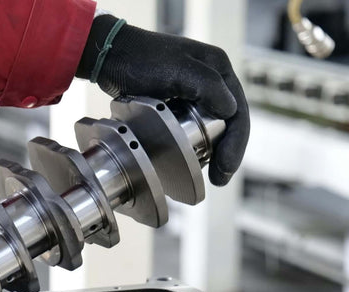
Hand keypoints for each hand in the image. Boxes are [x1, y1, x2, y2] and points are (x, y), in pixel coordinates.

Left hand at [76, 14, 249, 185]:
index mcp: (218, 69)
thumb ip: (207, 87)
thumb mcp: (177, 70)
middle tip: (220, 179)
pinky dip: (196, 144)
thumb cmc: (139, 59)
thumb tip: (231, 112)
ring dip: (213, 151)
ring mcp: (195, 92)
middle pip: (229, 122)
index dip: (235, 143)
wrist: (110, 56)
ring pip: (213, 126)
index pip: (238, 111)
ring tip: (210, 174)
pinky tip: (191, 160)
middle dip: (227, 152)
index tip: (226, 168)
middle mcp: (212, 80)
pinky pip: (194, 127)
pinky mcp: (178, 103)